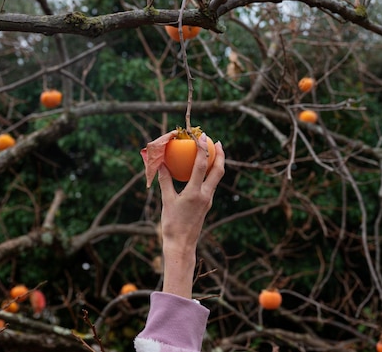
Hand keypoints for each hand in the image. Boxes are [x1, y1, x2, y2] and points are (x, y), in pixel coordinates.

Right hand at [157, 133, 224, 296]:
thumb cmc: (172, 224)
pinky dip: (209, 174)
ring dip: (217, 163)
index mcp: (195, 193)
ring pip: (217, 178)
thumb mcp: (166, 201)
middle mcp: (206, 195)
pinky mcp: (207, 205)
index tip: (202, 136)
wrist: (182, 245)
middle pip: (218, 171)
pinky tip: (202, 171)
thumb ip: (165, 181)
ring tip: (213, 152)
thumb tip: (161, 164)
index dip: (202, 149)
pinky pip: (211, 185)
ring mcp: (208, 200)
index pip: (201, 165)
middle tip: (216, 141)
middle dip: (221, 155)